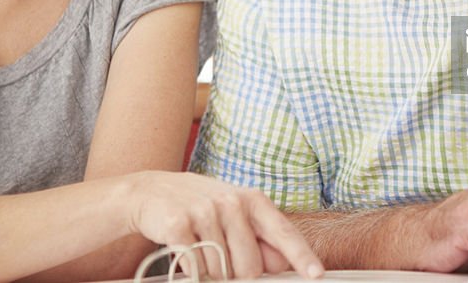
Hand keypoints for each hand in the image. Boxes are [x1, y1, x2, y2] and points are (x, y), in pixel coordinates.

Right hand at [128, 171, 322, 278]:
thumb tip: (280, 264)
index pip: (284, 232)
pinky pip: (196, 268)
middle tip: (222, 257)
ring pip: (222, 271)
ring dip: (211, 273)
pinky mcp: (179, 224)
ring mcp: (205, 211)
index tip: (316, 274)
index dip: (302, 257)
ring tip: (200, 248)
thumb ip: (259, 238)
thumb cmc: (200, 206)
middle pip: (250, 267)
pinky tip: (186, 252)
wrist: (151, 191)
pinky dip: (192, 271)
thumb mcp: (234, 215)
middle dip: (238, 275)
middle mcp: (232, 202)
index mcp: (253, 200)